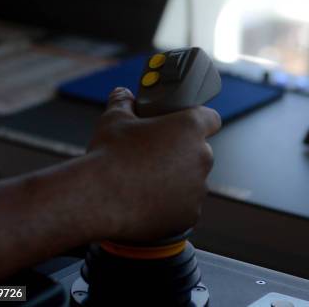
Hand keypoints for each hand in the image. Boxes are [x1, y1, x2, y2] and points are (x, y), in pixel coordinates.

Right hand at [86, 87, 220, 242]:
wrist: (97, 199)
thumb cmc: (108, 155)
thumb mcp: (114, 120)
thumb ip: (123, 102)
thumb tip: (122, 94)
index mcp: (190, 128)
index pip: (211, 119)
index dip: (199, 121)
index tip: (185, 127)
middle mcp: (202, 157)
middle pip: (200, 152)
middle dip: (182, 154)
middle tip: (155, 157)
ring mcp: (198, 188)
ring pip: (193, 181)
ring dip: (178, 181)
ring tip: (146, 183)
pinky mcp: (190, 214)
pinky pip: (185, 207)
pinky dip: (172, 206)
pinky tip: (147, 203)